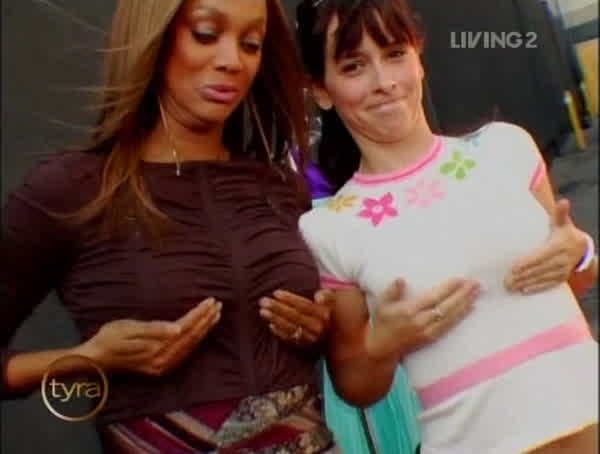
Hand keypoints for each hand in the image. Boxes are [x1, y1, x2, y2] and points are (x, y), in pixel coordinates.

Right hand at [80, 298, 221, 375]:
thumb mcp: (129, 328)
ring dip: (204, 330)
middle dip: (206, 320)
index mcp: (156, 348)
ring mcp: (163, 366)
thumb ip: (154, 329)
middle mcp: (163, 360)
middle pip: (191, 337)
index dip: (199, 314)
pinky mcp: (161, 368)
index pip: (185, 328)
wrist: (95, 359)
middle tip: (218, 304)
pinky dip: (196, 341)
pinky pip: (185, 353)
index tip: (210, 301)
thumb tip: (178, 329)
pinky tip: (201, 333)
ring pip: (190, 345)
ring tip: (215, 315)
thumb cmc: (109, 338)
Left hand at [259, 290, 331, 346]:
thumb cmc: (324, 310)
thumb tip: (317, 297)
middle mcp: (318, 328)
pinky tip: (270, 325)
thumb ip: (326, 295)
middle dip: (278, 308)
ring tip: (262, 311)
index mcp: (324, 314)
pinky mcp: (304, 346)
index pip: (304, 306)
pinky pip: (289, 339)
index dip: (289, 299)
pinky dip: (279, 333)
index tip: (275, 293)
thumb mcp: (330, 300)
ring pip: (290, 328)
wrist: (331, 332)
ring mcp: (311, 338)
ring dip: (275, 319)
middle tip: (263, 301)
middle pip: (295, 316)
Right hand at [367, 278, 479, 359]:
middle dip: (462, 294)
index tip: (459, 279)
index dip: (447, 289)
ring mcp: (427, 331)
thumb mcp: (381, 304)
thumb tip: (401, 279)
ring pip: (450, 316)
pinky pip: (449, 326)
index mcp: (408, 311)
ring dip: (465, 303)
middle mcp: (420, 321)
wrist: (383, 348)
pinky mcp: (431, 338)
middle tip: (475, 283)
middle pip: (446, 307)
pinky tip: (470, 307)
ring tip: (476, 292)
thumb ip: (391, 291)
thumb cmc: (382, 322)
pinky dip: (461, 316)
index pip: (432, 298)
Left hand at [505, 199, 587, 293]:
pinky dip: (536, 288)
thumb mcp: (562, 223)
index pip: (540, 256)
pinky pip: (548, 284)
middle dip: (522, 276)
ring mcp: (562, 270)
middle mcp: (561, 260)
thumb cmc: (565, 233)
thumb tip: (563, 201)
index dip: (526, 262)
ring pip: (541, 278)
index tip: (513, 268)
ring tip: (510, 287)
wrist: (582, 248)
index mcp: (558, 246)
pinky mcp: (561, 278)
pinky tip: (523, 290)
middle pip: (538, 269)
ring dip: (525, 283)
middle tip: (505, 281)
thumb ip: (559, 213)